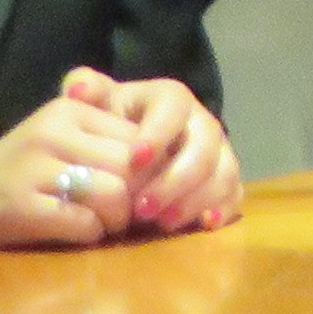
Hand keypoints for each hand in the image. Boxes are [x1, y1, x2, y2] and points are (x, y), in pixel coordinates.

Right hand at [0, 80, 152, 256]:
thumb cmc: (18, 173)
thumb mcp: (60, 139)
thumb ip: (106, 139)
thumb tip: (170, 159)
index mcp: (69, 108)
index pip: (137, 137)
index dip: (148, 170)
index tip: (140, 189)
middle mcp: (53, 130)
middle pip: (130, 167)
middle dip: (137, 197)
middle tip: (127, 214)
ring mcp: (34, 168)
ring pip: (114, 194)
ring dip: (118, 219)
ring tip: (105, 224)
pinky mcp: (21, 205)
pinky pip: (84, 223)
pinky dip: (92, 234)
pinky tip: (80, 233)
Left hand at [62, 66, 244, 234]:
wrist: (133, 145)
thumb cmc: (113, 125)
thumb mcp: (97, 105)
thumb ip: (85, 89)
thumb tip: (77, 88)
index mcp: (171, 99)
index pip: (173, 108)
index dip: (158, 133)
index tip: (134, 160)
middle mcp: (201, 122)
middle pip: (204, 146)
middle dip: (176, 179)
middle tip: (142, 209)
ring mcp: (218, 152)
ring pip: (223, 171)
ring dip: (197, 199)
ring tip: (164, 223)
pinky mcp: (225, 179)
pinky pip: (235, 192)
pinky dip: (223, 208)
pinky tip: (203, 225)